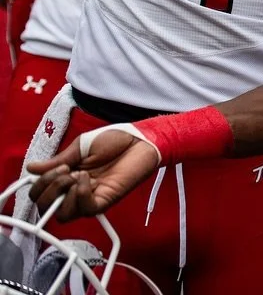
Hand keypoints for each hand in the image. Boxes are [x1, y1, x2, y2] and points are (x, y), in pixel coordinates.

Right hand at [26, 127, 159, 220]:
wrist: (141, 138)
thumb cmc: (115, 139)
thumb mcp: (80, 146)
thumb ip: (57, 161)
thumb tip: (31, 168)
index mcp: (66, 177)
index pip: (40, 195)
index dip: (40, 185)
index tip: (56, 167)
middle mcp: (75, 191)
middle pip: (47, 209)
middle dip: (49, 190)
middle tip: (65, 171)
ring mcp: (90, 197)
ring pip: (63, 215)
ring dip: (64, 194)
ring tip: (78, 175)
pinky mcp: (106, 200)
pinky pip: (86, 210)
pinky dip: (81, 196)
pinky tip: (88, 180)